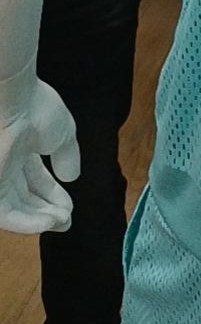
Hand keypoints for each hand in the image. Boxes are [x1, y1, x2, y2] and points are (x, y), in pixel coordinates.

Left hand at [0, 70, 79, 235]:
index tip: (69, 207)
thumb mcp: (63, 133)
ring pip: (17, 210)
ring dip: (41, 220)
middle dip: (48, 211)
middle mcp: (6, 163)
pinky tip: (49, 222)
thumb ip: (67, 156)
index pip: (36, 179)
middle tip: (67, 220)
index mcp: (21, 147)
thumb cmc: (37, 108)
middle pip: (26, 197)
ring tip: (62, 221)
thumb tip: (71, 177)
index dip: (53, 195)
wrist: (16, 100)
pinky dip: (28, 223)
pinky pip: (6, 215)